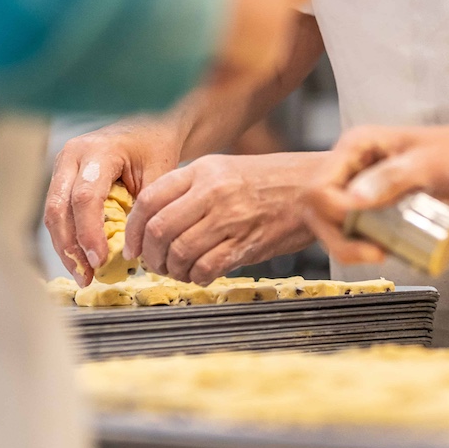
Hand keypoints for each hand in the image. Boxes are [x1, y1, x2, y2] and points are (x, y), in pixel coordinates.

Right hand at [43, 118, 182, 283]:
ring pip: (53, 214)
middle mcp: (71, 156)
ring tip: (83, 276)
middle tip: (86, 276)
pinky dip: (68, 238)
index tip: (99, 260)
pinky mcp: (62, 179)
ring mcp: (62, 166)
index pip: (84, 197)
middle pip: (58, 208)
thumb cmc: (156, 145)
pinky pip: (59, 213)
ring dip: (66, 248)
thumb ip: (146, 209)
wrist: (150, 124)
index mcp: (97, 150)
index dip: (89, 232)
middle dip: (70, 247)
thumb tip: (133, 252)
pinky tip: (81, 260)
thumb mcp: (160, 172)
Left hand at [124, 153, 318, 282]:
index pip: (149, 200)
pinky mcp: (247, 242)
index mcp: (202, 170)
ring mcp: (230, 217)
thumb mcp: (225, 170)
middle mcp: (212, 191)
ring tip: (179, 271)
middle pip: (159, 230)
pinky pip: (206, 267)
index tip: (133, 247)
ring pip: (180, 252)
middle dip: (150, 255)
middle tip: (154, 264)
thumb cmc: (271, 180)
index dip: (132, 230)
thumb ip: (191, 191)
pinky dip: (196, 277)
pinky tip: (201, 274)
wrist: (315, 187)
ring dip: (172, 270)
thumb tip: (155, 225)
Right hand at [299, 117, 448, 264]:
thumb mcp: (429, 165)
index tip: (365, 229)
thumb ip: (392, 179)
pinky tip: (387, 251)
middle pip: (321, 211)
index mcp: (357, 145)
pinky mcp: (374, 204)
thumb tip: (354, 200)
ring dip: (352, 246)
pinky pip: (354, 231)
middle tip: (377, 251)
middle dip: (342, 237)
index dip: (336, 214)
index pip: (320, 187)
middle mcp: (352, 164)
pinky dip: (364, 247)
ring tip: (385, 254)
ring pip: (333, 226)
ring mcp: (362, 185)